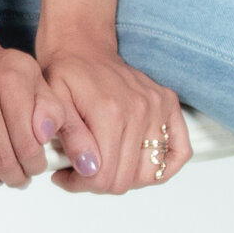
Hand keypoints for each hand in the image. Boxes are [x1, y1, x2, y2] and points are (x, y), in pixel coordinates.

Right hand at [0, 41, 57, 187]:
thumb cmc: (5, 72)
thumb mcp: (37, 81)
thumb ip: (51, 109)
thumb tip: (43, 137)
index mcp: (13, 80)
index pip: (27, 142)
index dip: (34, 165)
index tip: (36, 168)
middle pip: (0, 155)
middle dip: (13, 176)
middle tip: (19, 179)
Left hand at [37, 38, 189, 195]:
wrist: (82, 48)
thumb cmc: (65, 75)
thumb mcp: (53, 104)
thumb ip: (71, 137)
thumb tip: (88, 168)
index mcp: (109, 112)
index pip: (103, 176)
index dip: (80, 185)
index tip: (65, 176)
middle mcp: (140, 110)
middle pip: (126, 179)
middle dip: (99, 183)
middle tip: (82, 171)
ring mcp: (158, 107)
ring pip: (150, 173)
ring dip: (126, 178)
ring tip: (105, 165)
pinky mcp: (169, 104)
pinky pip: (179, 151)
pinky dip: (163, 166)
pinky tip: (139, 165)